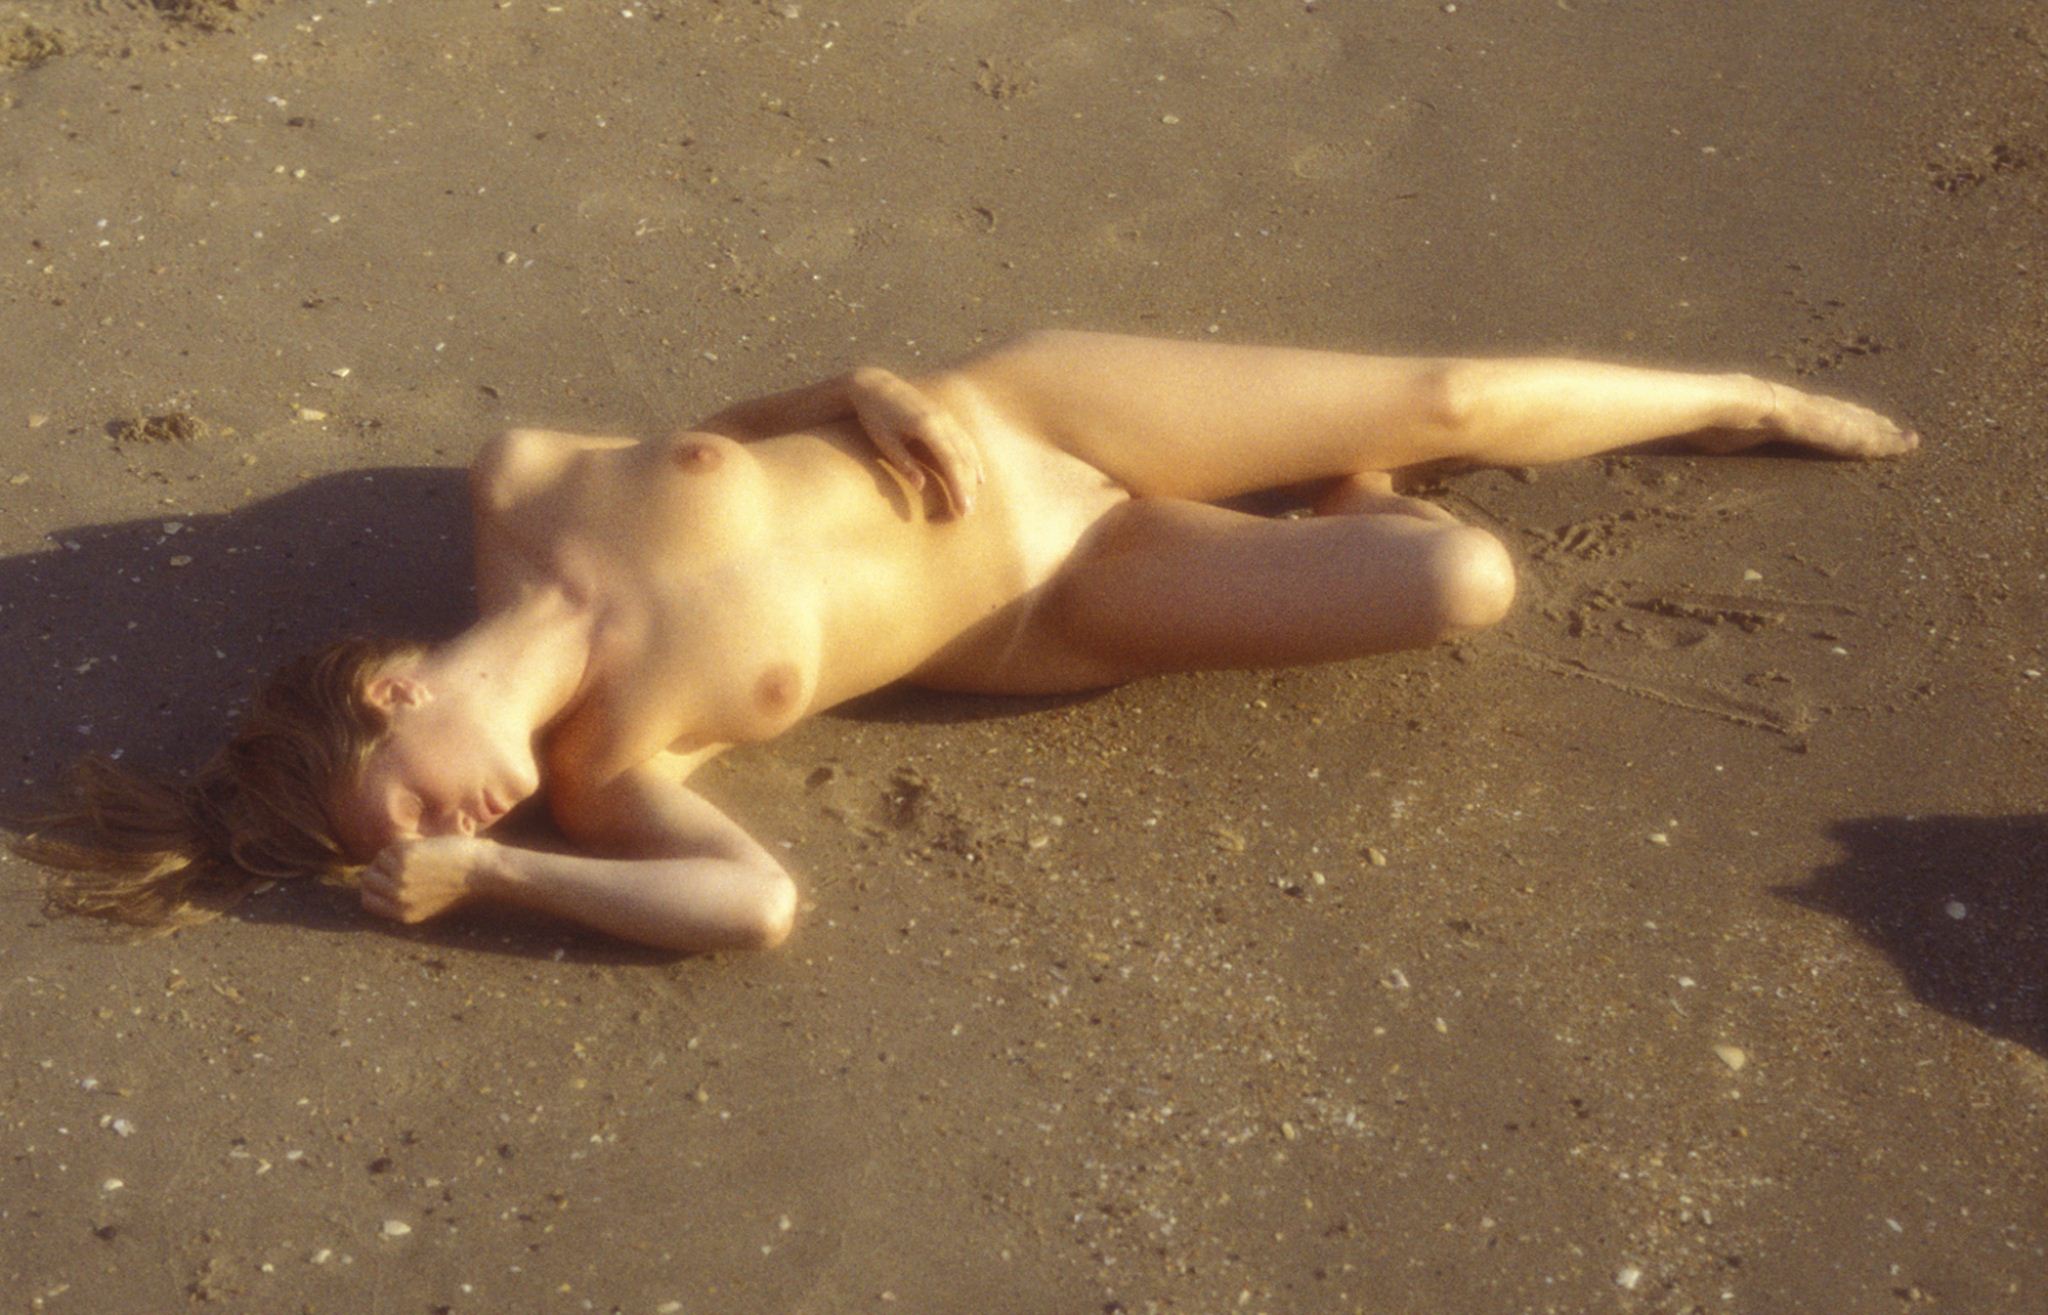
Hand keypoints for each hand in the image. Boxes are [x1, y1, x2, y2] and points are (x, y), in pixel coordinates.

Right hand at [359, 836, 492, 924]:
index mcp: (403, 914)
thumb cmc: (463, 882)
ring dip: (393, 854)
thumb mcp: (429, 901)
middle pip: (367, 880)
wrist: (485, 871)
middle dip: (380, 867)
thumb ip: (405, 896)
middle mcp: (397, 899)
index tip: (385, 874)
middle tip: (402, 859)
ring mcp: (398, 879)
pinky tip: (425, 847)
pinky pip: (389, 848)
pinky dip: (403, 844)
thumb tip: (379, 877)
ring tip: (419, 855)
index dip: (374, 886)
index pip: (367, 901)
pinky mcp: (404, 859)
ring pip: (377, 862)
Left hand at [847, 367, 984, 516]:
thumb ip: (904, 462)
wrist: (874, 384)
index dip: (959, 487)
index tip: (963, 509)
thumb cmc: (875, 415)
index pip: (951, 462)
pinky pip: (966, 441)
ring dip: (972, 476)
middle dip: (967, 487)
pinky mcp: (945, 416)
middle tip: (966, 514)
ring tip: (973, 500)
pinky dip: (974, 460)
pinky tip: (977, 476)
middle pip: (964, 459)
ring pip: (968, 450)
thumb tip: (921, 486)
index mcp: (928, 426)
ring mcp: (946, 417)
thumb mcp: (884, 440)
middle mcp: (943, 420)